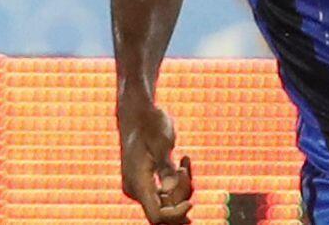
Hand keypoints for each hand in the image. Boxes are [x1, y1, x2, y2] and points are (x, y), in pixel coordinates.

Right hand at [118, 102, 193, 223]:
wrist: (139, 113)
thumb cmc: (151, 125)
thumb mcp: (162, 143)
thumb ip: (166, 167)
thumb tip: (170, 189)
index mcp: (138, 184)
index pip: (157, 216)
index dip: (175, 214)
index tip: (191, 201)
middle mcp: (137, 190)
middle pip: (166, 210)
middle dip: (182, 194)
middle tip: (184, 167)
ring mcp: (142, 187)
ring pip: (169, 201)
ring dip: (183, 185)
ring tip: (184, 161)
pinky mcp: (147, 182)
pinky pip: (168, 191)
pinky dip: (179, 180)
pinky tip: (184, 159)